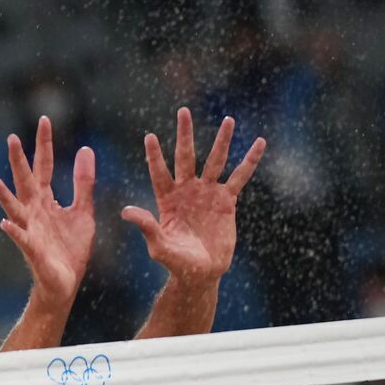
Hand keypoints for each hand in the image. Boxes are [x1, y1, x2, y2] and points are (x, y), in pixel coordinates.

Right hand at [0, 116, 95, 306]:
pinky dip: (13, 232)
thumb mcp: (83, 212)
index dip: (44, 144)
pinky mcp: (32, 250)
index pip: (44, 166)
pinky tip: (4, 224)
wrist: (65, 284)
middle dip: (19, 161)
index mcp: (46, 201)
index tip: (44, 119)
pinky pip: (21, 239)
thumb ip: (83, 183)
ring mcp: (30, 230)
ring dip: (5, 196)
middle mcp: (33, 211)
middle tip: (12, 138)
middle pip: (25, 181)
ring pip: (15, 209)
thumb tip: (86, 150)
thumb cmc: (70, 250)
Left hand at [122, 108, 264, 284]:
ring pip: (215, 161)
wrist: (202, 274)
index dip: (155, 156)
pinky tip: (259, 142)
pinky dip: (249, 160)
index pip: (159, 173)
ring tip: (228, 120)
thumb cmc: (176, 263)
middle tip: (183, 111)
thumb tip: (125, 211)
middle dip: (185, 135)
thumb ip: (146, 226)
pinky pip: (240, 177)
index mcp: (167, 200)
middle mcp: (187, 191)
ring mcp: (207, 194)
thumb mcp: (159, 246)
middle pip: (186, 157)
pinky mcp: (227, 201)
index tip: (150, 136)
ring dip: (221, 141)